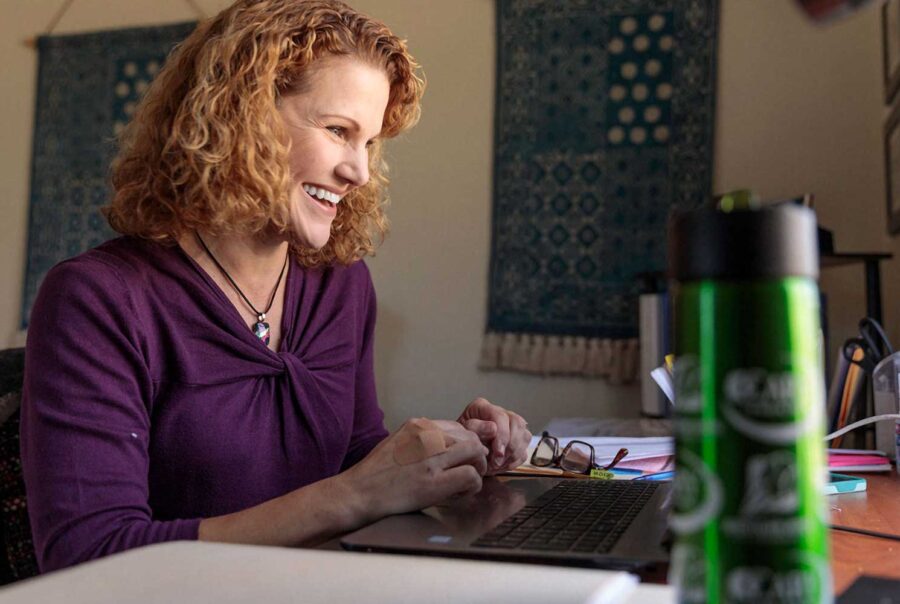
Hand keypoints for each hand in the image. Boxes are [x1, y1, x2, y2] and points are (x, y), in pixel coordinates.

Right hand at [339, 418, 489, 524]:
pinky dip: (473, 485)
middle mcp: (427, 436)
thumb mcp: (398, 442)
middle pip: (471, 437)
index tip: (464, 458)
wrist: (358, 493)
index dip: (466, 444)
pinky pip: (471, 475)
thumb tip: (449, 444)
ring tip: (466, 482)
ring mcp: (431, 458)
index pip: (458, 427)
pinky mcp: (434, 482)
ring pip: (476, 452)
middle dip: (476, 455)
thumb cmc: (376, 473)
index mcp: (418, 425)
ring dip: (477, 468)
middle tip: (470, 471)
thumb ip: (422, 440)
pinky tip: (460, 493)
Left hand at [457, 397, 530, 474]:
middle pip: (517, 424)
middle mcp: (500, 413)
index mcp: (483, 407)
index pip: (501, 417)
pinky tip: (502, 465)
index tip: (498, 452)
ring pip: (525, 436)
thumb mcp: (462, 433)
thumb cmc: (460, 440)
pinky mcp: (516, 441)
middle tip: (498, 461)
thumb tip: (493, 428)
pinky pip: (524, 450)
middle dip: (511, 446)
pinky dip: (514, 461)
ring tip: (498, 464)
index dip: (503, 436)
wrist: (461, 452)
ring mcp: (511, 426)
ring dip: (513, 454)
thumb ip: (476, 428)